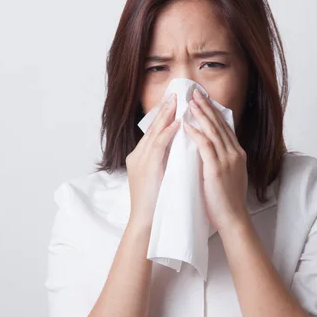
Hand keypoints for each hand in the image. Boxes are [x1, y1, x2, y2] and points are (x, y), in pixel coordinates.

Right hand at [126, 94, 178, 228]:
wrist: (145, 224)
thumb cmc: (155, 204)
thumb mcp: (159, 177)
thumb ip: (165, 162)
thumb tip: (178, 150)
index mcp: (141, 157)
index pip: (154, 131)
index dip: (164, 116)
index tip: (174, 102)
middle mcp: (138, 156)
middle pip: (153, 127)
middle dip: (165, 110)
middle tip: (176, 93)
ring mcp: (141, 161)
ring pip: (155, 133)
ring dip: (167, 116)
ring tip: (177, 101)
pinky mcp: (147, 168)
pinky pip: (158, 146)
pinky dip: (168, 134)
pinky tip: (177, 124)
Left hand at [183, 89, 249, 232]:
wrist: (233, 219)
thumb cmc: (227, 201)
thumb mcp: (228, 175)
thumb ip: (221, 160)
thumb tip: (210, 151)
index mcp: (237, 154)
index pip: (225, 127)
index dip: (214, 112)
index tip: (204, 100)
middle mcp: (234, 153)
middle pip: (219, 124)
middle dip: (207, 107)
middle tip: (195, 92)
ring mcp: (227, 160)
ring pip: (213, 131)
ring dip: (201, 114)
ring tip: (190, 101)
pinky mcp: (217, 169)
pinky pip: (206, 146)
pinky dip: (197, 133)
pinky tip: (187, 125)